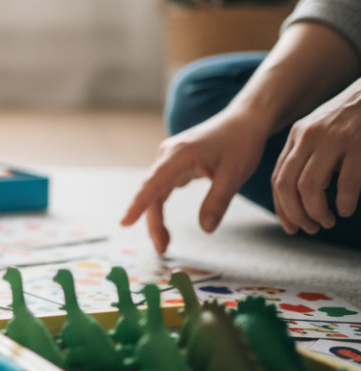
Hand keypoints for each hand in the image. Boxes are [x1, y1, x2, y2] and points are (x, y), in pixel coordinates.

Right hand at [121, 108, 268, 253]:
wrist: (244, 121)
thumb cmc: (241, 144)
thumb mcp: (234, 176)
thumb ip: (217, 202)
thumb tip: (205, 229)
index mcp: (178, 156)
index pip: (153, 184)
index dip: (138, 205)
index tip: (125, 223)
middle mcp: (167, 155)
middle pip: (152, 192)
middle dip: (153, 221)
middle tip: (162, 249)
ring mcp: (169, 158)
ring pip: (156, 191)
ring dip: (156, 216)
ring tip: (163, 241)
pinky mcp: (175, 162)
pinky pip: (162, 187)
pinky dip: (161, 205)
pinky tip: (164, 223)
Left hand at [271, 80, 360, 234]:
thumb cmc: (352, 121)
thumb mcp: (321, 133)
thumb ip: (307, 158)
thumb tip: (298, 200)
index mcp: (298, 136)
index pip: (278, 178)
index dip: (282, 208)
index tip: (292, 227)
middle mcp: (310, 137)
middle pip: (287, 184)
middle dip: (295, 213)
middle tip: (312, 228)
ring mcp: (334, 140)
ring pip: (309, 186)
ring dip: (316, 211)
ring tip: (328, 221)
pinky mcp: (359, 145)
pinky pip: (346, 184)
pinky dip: (344, 203)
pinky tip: (346, 209)